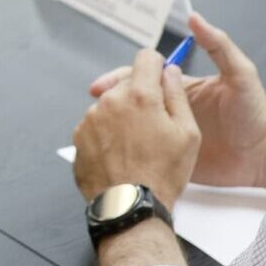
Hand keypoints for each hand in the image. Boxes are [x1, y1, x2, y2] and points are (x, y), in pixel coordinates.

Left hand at [72, 50, 199, 208]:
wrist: (130, 207)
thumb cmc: (162, 175)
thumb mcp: (187, 134)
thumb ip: (178, 95)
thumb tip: (171, 72)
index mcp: (140, 96)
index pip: (145, 58)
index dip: (157, 65)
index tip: (161, 78)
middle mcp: (110, 102)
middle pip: (127, 83)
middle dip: (141, 96)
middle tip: (154, 126)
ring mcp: (90, 119)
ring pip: (111, 105)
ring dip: (122, 117)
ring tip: (136, 147)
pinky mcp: (78, 137)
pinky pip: (96, 126)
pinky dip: (107, 135)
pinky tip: (120, 156)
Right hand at [89, 11, 265, 188]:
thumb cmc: (255, 113)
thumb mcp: (240, 74)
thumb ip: (219, 46)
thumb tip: (195, 17)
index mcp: (183, 88)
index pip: (146, 78)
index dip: (123, 79)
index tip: (102, 85)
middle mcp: (173, 109)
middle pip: (135, 102)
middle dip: (111, 102)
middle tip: (94, 106)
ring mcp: (172, 134)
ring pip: (136, 126)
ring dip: (116, 124)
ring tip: (98, 127)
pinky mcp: (174, 158)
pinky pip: (147, 152)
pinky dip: (128, 150)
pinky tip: (113, 150)